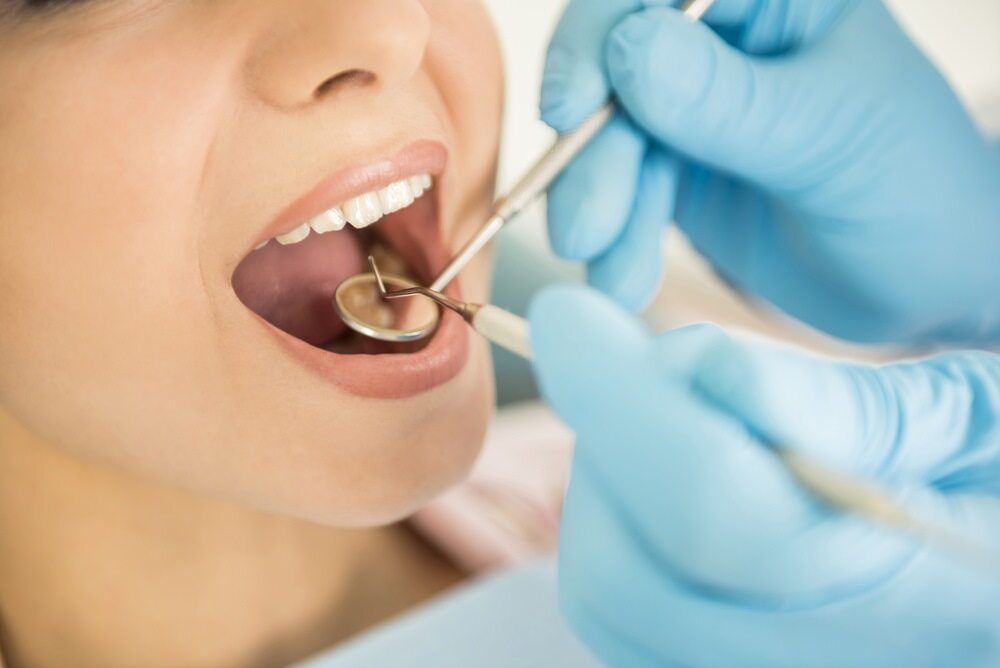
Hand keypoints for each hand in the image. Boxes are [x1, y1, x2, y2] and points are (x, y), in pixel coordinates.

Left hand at [529, 285, 999, 666]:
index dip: (624, 402)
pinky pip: (627, 618)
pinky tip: (668, 475)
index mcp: (928, 600)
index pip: (723, 515)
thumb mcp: (981, 416)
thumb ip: (850, 406)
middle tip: (651, 361)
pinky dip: (619, 531)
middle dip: (609, 443)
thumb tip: (703, 370)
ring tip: (674, 416)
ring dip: (607, 486)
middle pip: (631, 579)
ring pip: (612, 603)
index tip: (568, 313)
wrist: (994, 561)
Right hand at [540, 0, 999, 343]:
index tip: (572, 108)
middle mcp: (724, 39)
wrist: (924, 281)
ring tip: (611, 278)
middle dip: (592, 153)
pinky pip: (620, 190)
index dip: (600, 34)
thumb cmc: (914, 191)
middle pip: (614, 66)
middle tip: (582, 230)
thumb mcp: (831, 140)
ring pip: (608, 138)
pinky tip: (622, 279)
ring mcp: (695, 105)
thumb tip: (628, 51)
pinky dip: (615, 238)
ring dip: (598, 208)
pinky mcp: (676, 167)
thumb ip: (731, 102)